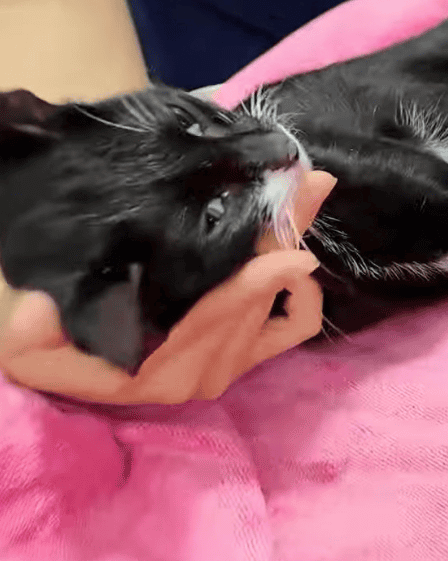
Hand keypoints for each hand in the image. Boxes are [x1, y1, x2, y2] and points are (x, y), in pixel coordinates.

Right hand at [0, 170, 335, 404]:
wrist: (66, 350)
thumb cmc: (52, 338)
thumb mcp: (29, 342)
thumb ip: (30, 335)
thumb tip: (40, 309)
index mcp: (150, 371)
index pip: (213, 322)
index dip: (253, 284)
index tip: (286, 250)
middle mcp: (195, 375)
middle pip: (253, 305)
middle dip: (281, 244)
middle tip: (303, 185)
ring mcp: (224, 369)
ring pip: (276, 309)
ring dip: (291, 251)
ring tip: (304, 193)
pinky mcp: (243, 359)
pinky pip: (294, 330)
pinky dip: (305, 297)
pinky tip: (298, 260)